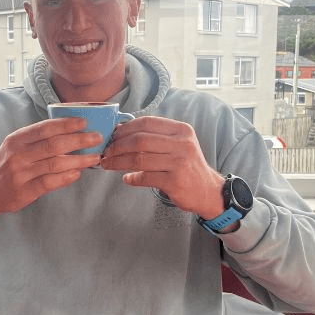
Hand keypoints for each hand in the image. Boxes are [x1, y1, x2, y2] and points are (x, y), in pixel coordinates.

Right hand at [0, 118, 101, 219]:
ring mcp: (22, 173)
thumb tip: (69, 131)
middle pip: (54, 144)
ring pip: (56, 163)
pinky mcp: (26, 191)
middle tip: (97, 137)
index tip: (84, 122)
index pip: (45, 128)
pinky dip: (67, 177)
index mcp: (17, 139)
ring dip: (79, 159)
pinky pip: (51, 182)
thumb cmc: (6, 165)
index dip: (66, 124)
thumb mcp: (15, 146)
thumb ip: (37, 139)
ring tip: (94, 157)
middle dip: (79, 140)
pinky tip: (78, 173)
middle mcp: (18, 155)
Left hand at [100, 116, 225, 219]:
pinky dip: (132, 178)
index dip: (126, 128)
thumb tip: (122, 132)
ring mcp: (179, 162)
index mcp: (181, 130)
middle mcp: (182, 144)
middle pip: (140, 140)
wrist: (208, 191)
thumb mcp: (178, 145)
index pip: (147, 123)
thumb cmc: (187, 166)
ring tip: (108, 164)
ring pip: (139, 159)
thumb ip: (156, 138)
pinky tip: (127, 179)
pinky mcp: (174, 181)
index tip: (113, 135)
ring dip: (118, 162)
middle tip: (106, 152)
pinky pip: (145, 177)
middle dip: (117, 146)